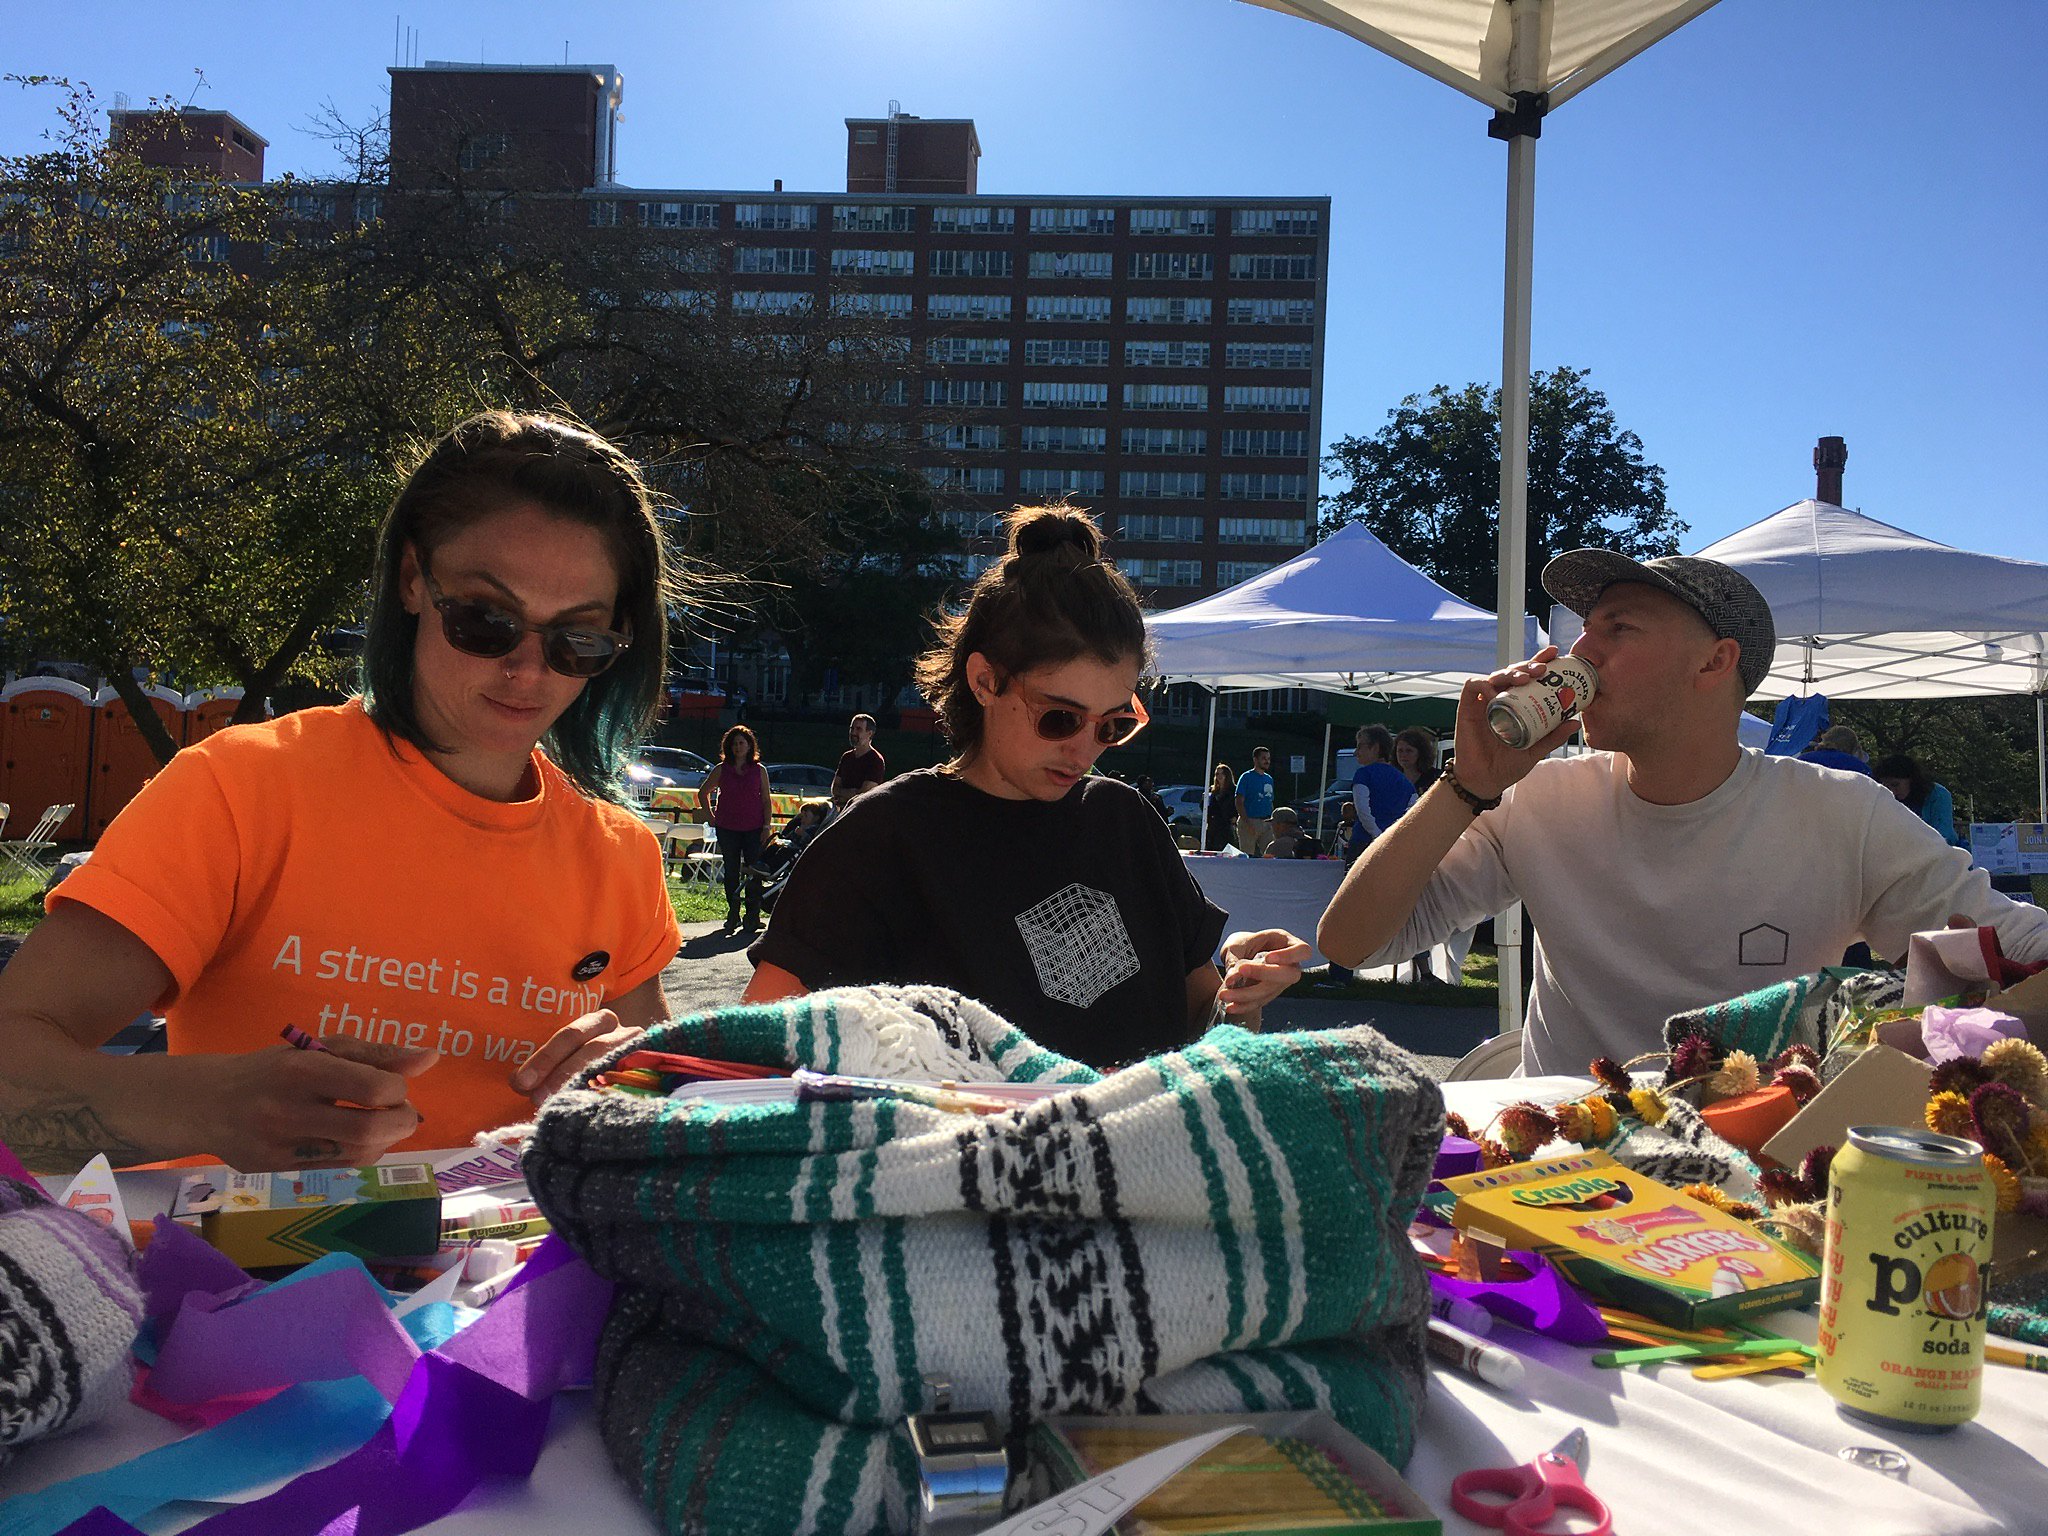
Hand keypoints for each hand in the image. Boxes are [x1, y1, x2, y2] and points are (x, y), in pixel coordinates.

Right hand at [196, 1035, 436, 1170]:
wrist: (206, 1103)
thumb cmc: (274, 1069)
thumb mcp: (319, 1048)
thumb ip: (375, 1053)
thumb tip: (430, 1058)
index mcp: (302, 1068)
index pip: (373, 1089)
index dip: (399, 1090)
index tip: (395, 1086)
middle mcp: (289, 1109)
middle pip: (370, 1130)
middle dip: (403, 1122)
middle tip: (404, 1111)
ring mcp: (281, 1144)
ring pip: (358, 1154)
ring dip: (386, 1140)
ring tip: (382, 1123)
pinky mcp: (277, 1168)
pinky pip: (337, 1166)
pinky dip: (361, 1153)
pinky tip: (358, 1138)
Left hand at [511, 1008, 642, 1104]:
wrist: (637, 1073)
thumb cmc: (593, 1064)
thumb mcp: (572, 1057)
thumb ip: (548, 1068)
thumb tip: (519, 1082)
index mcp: (601, 1021)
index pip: (571, 1034)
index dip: (545, 1058)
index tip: (521, 1082)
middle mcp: (624, 1033)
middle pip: (593, 1049)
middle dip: (562, 1073)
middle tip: (537, 1098)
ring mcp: (642, 1054)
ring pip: (613, 1067)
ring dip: (583, 1087)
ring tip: (560, 1106)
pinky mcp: (652, 1075)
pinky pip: (632, 1085)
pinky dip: (609, 1098)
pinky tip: (592, 1110)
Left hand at [1218, 929, 1312, 1018]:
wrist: (1238, 954)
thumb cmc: (1243, 942)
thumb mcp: (1238, 943)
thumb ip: (1236, 957)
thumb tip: (1232, 979)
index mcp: (1287, 943)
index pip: (1303, 951)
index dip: (1289, 956)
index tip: (1268, 957)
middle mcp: (1289, 965)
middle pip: (1289, 975)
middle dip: (1264, 974)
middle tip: (1241, 970)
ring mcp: (1281, 983)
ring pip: (1271, 991)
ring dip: (1247, 995)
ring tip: (1224, 995)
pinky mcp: (1269, 995)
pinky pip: (1260, 1002)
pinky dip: (1244, 1006)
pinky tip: (1230, 1007)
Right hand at [1448, 645, 1583, 800]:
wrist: (1485, 780)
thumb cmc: (1508, 764)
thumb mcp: (1535, 750)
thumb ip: (1553, 737)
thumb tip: (1575, 722)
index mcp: (1517, 704)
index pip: (1528, 676)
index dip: (1539, 661)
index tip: (1554, 653)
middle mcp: (1501, 699)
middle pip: (1513, 672)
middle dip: (1528, 664)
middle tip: (1542, 669)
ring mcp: (1483, 702)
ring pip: (1495, 675)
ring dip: (1510, 672)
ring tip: (1524, 678)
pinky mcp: (1467, 708)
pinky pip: (1473, 687)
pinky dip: (1484, 684)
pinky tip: (1495, 691)